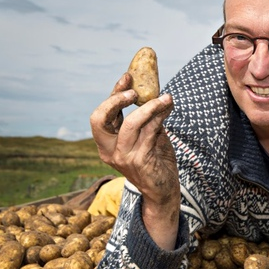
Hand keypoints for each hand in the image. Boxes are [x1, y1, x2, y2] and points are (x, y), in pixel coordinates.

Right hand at [90, 73, 180, 249]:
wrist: (164, 190)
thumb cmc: (156, 161)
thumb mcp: (148, 137)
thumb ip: (147, 119)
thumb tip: (155, 93)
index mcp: (107, 144)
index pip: (102, 115)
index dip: (113, 94)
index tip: (128, 77)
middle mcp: (109, 151)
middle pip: (100, 119)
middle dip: (116, 99)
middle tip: (136, 90)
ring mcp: (123, 158)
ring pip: (130, 123)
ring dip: (150, 107)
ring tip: (166, 98)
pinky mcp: (139, 161)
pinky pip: (149, 132)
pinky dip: (159, 117)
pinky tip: (168, 110)